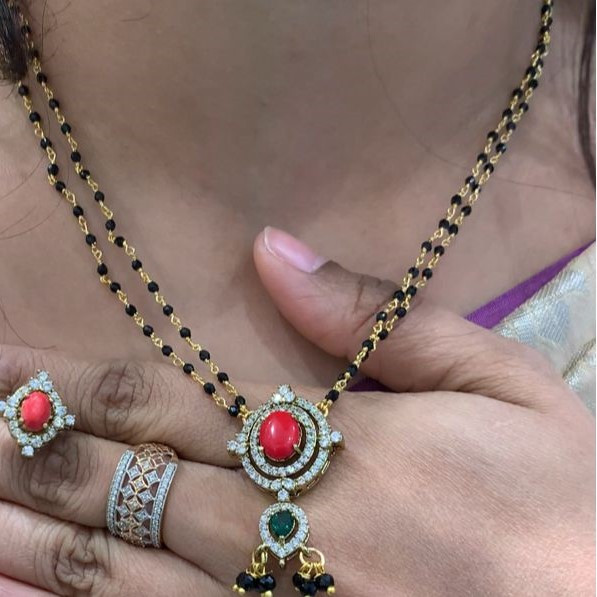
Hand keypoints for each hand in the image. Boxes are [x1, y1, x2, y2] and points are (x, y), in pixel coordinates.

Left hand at [0, 228, 592, 595]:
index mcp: (336, 450)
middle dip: (26, 447)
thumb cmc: (566, 501)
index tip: (1, 358)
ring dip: (26, 531)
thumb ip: (384, 320)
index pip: (167, 402)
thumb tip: (279, 252)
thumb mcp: (503, 383)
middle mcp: (285, 536)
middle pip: (122, 482)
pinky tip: (21, 593)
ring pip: (115, 573)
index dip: (73, 381)